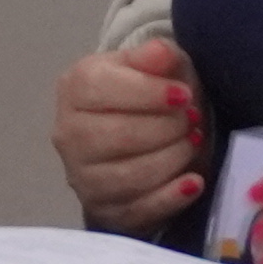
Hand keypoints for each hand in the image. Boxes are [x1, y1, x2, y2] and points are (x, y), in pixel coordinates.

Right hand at [55, 39, 209, 227]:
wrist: (141, 129)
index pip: (101, 90)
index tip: (184, 95)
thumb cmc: (148, 92)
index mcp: (75, 88)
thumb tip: (161, 53)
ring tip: (194, 143)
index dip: (148, 94)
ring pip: (128, 176)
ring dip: (172, 159)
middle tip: (193, 120)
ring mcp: (82, 177)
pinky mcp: (103, 210)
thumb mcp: (154, 65)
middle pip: (117, 136)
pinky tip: (193, 182)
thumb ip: (155, 56)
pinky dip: (170, 197)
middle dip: (166, 128)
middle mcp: (68, 134)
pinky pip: (137, 210)